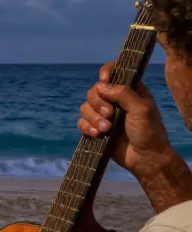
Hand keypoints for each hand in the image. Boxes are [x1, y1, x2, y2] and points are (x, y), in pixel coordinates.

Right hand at [78, 62, 174, 178]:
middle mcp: (116, 101)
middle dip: (99, 103)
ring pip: (85, 107)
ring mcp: (105, 115)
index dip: (106, 73)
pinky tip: (98, 135)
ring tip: (106, 130)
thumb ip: (123, 94)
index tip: (103, 80)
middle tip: (110, 115)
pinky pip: (82, 122)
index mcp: (130, 91)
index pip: (114, 73)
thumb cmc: (149, 132)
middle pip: (94, 91)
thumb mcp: (142, 109)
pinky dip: (87, 127)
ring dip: (93, 118)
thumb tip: (101, 85)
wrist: (145, 159)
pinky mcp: (96, 129)